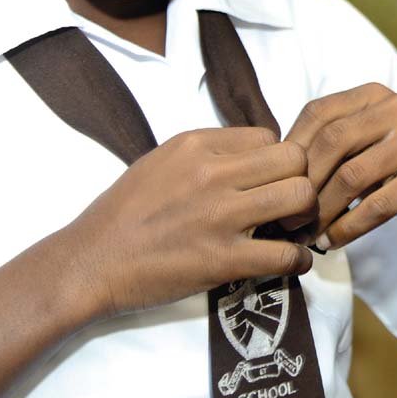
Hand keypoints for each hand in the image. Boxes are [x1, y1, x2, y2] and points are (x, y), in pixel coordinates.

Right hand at [70, 127, 316, 317]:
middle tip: (289, 203)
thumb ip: (205, 153)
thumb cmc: (123, 211)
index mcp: (195, 144)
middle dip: (300, 179)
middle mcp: (212, 172)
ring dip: (304, 215)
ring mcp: (220, 216)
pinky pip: (287, 254)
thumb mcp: (161, 159)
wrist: (92, 260)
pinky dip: (299, 260)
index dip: (275, 159)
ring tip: (291, 229)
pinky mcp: (223, 260)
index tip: (267, 181)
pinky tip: (290, 262)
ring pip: (299, 196)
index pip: (267, 135)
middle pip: (294, 158)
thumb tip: (249, 156)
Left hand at [280, 83, 396, 249]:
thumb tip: (273, 168)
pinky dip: (349, 227)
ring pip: (352, 176)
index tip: (276, 179)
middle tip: (287, 214)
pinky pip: (377, 206)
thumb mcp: (365, 139)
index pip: (319, 112)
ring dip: (323, 210)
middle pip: (332, 142)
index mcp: (373, 94)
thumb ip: (329, 141)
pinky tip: (333, 241)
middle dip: (305, 182)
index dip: (292, 147)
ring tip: (307, 233)